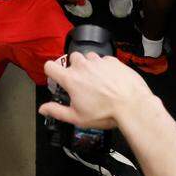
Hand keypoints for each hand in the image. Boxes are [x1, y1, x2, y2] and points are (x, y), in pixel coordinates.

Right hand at [38, 52, 156, 129]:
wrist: (132, 105)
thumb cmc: (105, 113)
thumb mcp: (77, 118)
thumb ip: (57, 111)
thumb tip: (43, 109)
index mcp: (71, 79)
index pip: (50, 66)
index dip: (51, 71)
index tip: (56, 77)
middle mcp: (83, 66)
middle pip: (71, 58)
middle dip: (74, 68)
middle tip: (81, 82)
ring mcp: (99, 61)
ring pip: (88, 57)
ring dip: (90, 65)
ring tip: (97, 80)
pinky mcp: (113, 61)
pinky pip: (104, 60)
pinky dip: (104, 67)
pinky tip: (110, 80)